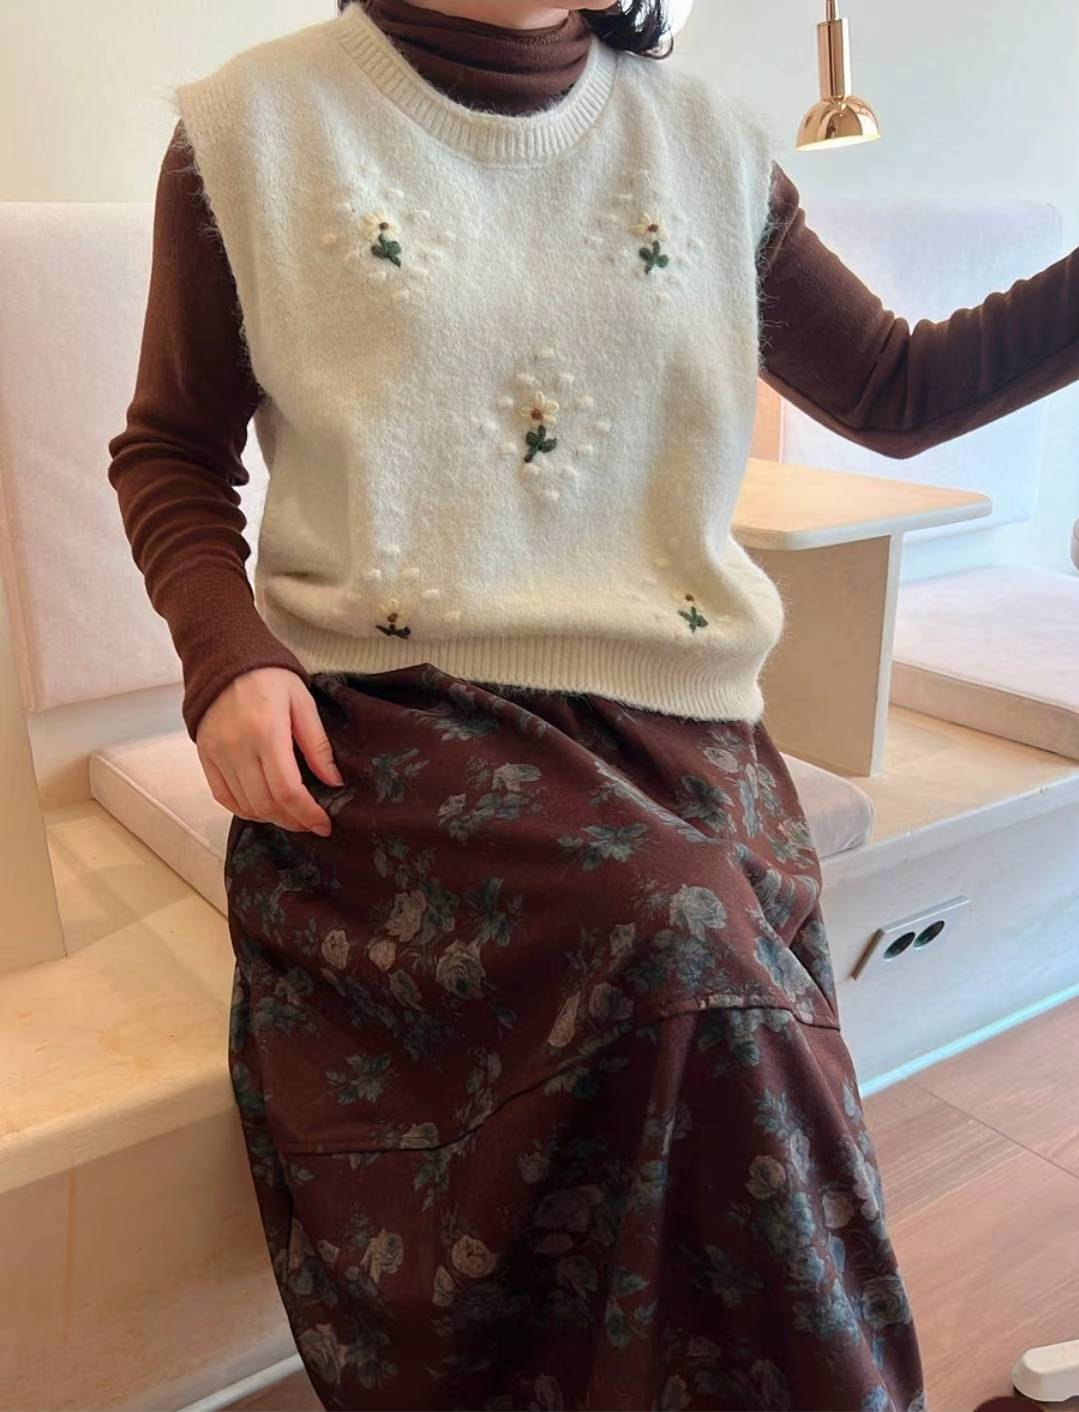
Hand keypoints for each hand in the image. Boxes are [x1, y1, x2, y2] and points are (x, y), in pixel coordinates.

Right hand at [196, 667, 343, 835]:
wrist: (226, 659)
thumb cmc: (271, 678)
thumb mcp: (303, 703)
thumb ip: (317, 745)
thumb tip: (333, 782)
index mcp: (266, 733)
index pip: (287, 790)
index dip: (307, 814)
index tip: (324, 824)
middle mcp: (237, 748)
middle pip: (266, 804)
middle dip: (293, 821)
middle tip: (311, 824)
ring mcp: (217, 754)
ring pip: (245, 805)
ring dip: (271, 818)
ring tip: (292, 817)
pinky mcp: (205, 756)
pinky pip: (223, 796)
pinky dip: (244, 810)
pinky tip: (263, 809)